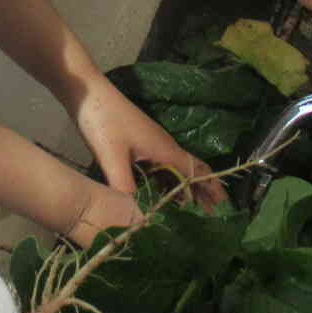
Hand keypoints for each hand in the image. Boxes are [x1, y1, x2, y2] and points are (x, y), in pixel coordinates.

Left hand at [72, 79, 222, 206]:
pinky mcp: (136, 146)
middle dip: (202, 195)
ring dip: (183, 192)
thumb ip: (125, 187)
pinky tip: (158, 199)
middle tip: (210, 220)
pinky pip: (158, 170)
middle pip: (190, 173)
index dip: (212, 190)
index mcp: (165, 150)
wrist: (87, 92)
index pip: (198, 171)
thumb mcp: (112, 157)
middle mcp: (163, 148)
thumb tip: (137, 219)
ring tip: (188, 215)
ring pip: (174, 172)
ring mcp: (150, 146)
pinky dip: (165, 185)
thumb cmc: (103, 120)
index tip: (225, 209)